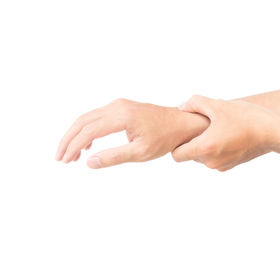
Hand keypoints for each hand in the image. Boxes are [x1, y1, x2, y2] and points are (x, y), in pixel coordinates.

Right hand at [55, 98, 208, 167]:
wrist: (181, 123)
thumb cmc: (165, 138)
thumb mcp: (141, 152)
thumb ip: (114, 157)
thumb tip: (89, 162)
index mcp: (122, 116)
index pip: (89, 131)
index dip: (74, 146)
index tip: (65, 161)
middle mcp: (117, 106)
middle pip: (83, 121)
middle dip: (69, 140)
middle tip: (60, 158)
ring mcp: (119, 104)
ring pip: (88, 117)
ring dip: (77, 135)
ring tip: (71, 155)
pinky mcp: (122, 106)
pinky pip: (98, 116)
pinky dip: (88, 129)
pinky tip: (89, 144)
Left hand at [172, 95, 279, 170]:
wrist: (273, 132)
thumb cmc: (246, 117)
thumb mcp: (218, 105)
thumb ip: (194, 103)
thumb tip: (181, 108)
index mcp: (204, 148)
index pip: (176, 155)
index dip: (177, 143)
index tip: (186, 131)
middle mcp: (211, 161)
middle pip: (189, 155)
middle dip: (192, 142)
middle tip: (203, 125)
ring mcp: (221, 165)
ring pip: (202, 157)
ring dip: (205, 145)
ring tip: (217, 128)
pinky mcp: (231, 166)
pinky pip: (214, 159)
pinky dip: (216, 149)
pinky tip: (227, 134)